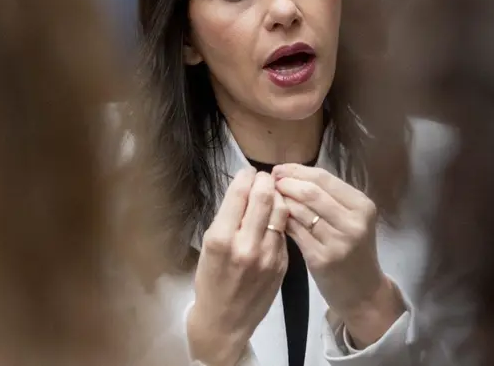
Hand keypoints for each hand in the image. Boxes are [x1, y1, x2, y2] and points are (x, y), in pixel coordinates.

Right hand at [188, 169, 288, 365]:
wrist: (224, 323)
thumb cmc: (210, 281)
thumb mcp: (209, 245)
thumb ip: (228, 217)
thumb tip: (244, 188)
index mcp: (221, 239)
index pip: (240, 194)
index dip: (247, 176)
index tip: (249, 171)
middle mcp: (246, 246)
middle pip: (264, 197)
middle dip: (266, 180)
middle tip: (265, 176)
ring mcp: (268, 256)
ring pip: (281, 212)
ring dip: (278, 197)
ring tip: (273, 193)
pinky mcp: (282, 265)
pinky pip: (284, 232)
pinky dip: (280, 220)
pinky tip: (274, 219)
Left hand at [273, 164, 404, 346]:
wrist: (363, 291)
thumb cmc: (352, 249)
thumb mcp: (351, 219)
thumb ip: (328, 197)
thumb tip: (289, 173)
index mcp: (362, 206)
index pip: (324, 177)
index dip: (296, 170)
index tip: (278, 169)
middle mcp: (353, 222)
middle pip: (311, 192)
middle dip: (286, 183)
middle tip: (270, 182)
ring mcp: (338, 242)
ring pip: (301, 211)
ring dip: (281, 201)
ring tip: (270, 198)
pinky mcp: (322, 259)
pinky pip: (295, 232)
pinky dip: (282, 221)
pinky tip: (275, 218)